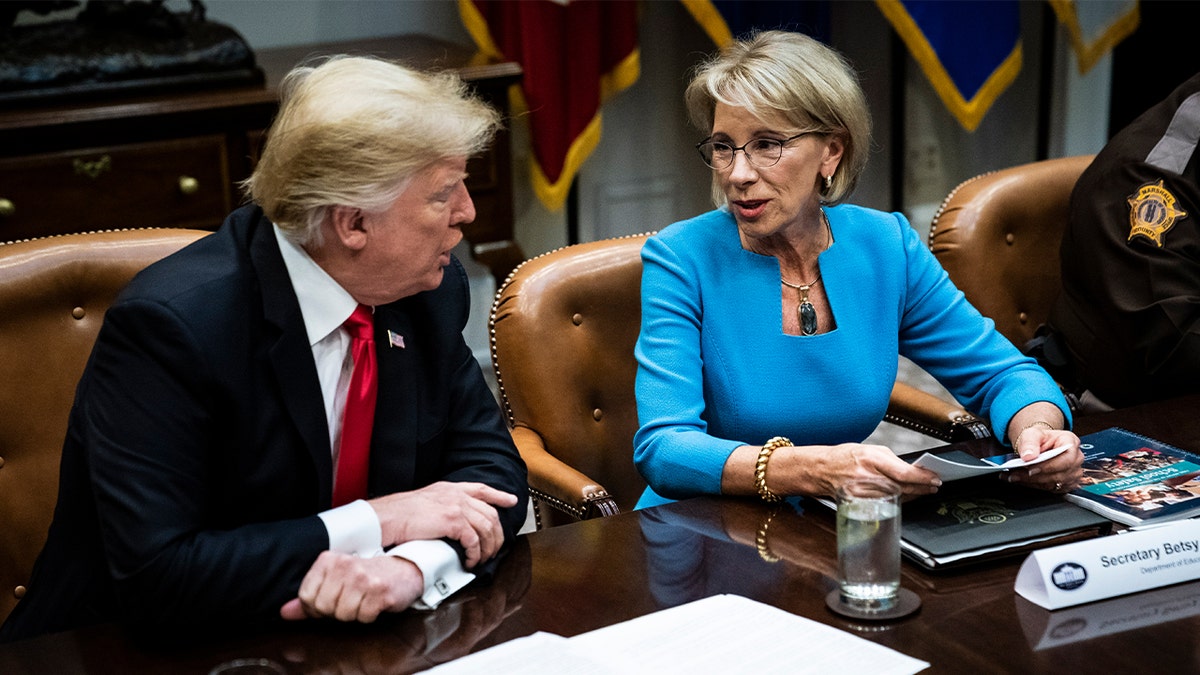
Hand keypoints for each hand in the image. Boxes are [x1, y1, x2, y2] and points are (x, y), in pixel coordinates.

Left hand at [280, 551, 422, 622]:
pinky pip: (363, 617)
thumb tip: (285, 612)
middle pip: (323, 608)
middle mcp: (345, 566)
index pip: (306, 596)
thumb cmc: (369, 575)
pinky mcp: (380, 592)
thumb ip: (309, 597)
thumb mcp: (336, 580)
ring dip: (354, 613)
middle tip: (350, 599)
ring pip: (342, 615)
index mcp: (329, 559)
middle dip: (335, 611)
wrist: (405, 569)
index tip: (331, 599)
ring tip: (363, 599)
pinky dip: (369, 615)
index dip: (316, 606)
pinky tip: (375, 602)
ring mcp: (364, 578)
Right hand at [369, 482, 518, 567]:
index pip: (482, 489)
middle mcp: (457, 495)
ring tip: (481, 560)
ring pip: (487, 529)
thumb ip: (443, 506)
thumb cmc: (400, 514)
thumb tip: (453, 522)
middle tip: (494, 550)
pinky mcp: (453, 521)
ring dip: (487, 548)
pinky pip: (474, 541)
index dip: (499, 495)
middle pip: (490, 514)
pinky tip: (470, 561)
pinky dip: (475, 554)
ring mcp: (457, 506)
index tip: (511, 501)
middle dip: (497, 535)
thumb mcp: (426, 501)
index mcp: (450, 488)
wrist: (388, 517)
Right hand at [809, 443, 941, 496]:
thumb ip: (892, 460)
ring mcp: (864, 493)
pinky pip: (886, 503)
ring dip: (913, 494)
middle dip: (922, 487)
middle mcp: (867, 477)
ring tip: (923, 490)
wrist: (821, 470)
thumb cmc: (844, 457)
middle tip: (933, 485)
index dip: (923, 478)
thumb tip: (913, 469)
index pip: (904, 473)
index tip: (934, 478)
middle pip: (904, 487)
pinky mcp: (862, 503)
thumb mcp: (870, 450)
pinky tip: (906, 496)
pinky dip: (898, 499)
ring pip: (897, 497)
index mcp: (871, 459)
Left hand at [1006, 426, 1083, 492]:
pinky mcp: (1067, 484)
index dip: (1049, 466)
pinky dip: (1035, 485)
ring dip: (1032, 482)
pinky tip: (1022, 480)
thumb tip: (1028, 456)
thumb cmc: (1040, 438)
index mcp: (1071, 442)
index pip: (1066, 458)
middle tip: (1016, 475)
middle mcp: (1076, 459)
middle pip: (1060, 473)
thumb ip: (1029, 443)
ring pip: (1054, 483)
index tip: (1030, 468)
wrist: (1040, 445)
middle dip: (1036, 476)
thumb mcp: (1032, 433)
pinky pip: (1051, 489)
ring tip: (1014, 477)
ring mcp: (1073, 473)